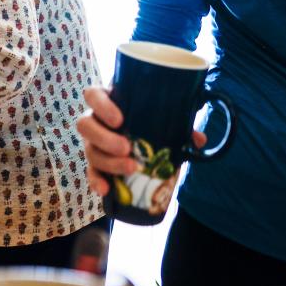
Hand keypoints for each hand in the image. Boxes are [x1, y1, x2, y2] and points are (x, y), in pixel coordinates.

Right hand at [77, 86, 205, 197]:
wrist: (142, 137)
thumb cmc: (149, 120)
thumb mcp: (162, 118)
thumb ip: (180, 125)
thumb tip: (199, 139)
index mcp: (108, 100)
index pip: (93, 95)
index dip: (102, 106)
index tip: (120, 119)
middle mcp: (95, 120)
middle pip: (85, 125)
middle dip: (104, 138)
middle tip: (127, 147)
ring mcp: (92, 142)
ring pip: (89, 151)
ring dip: (108, 161)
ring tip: (131, 168)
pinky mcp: (95, 163)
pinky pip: (91, 172)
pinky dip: (97, 181)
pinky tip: (105, 190)